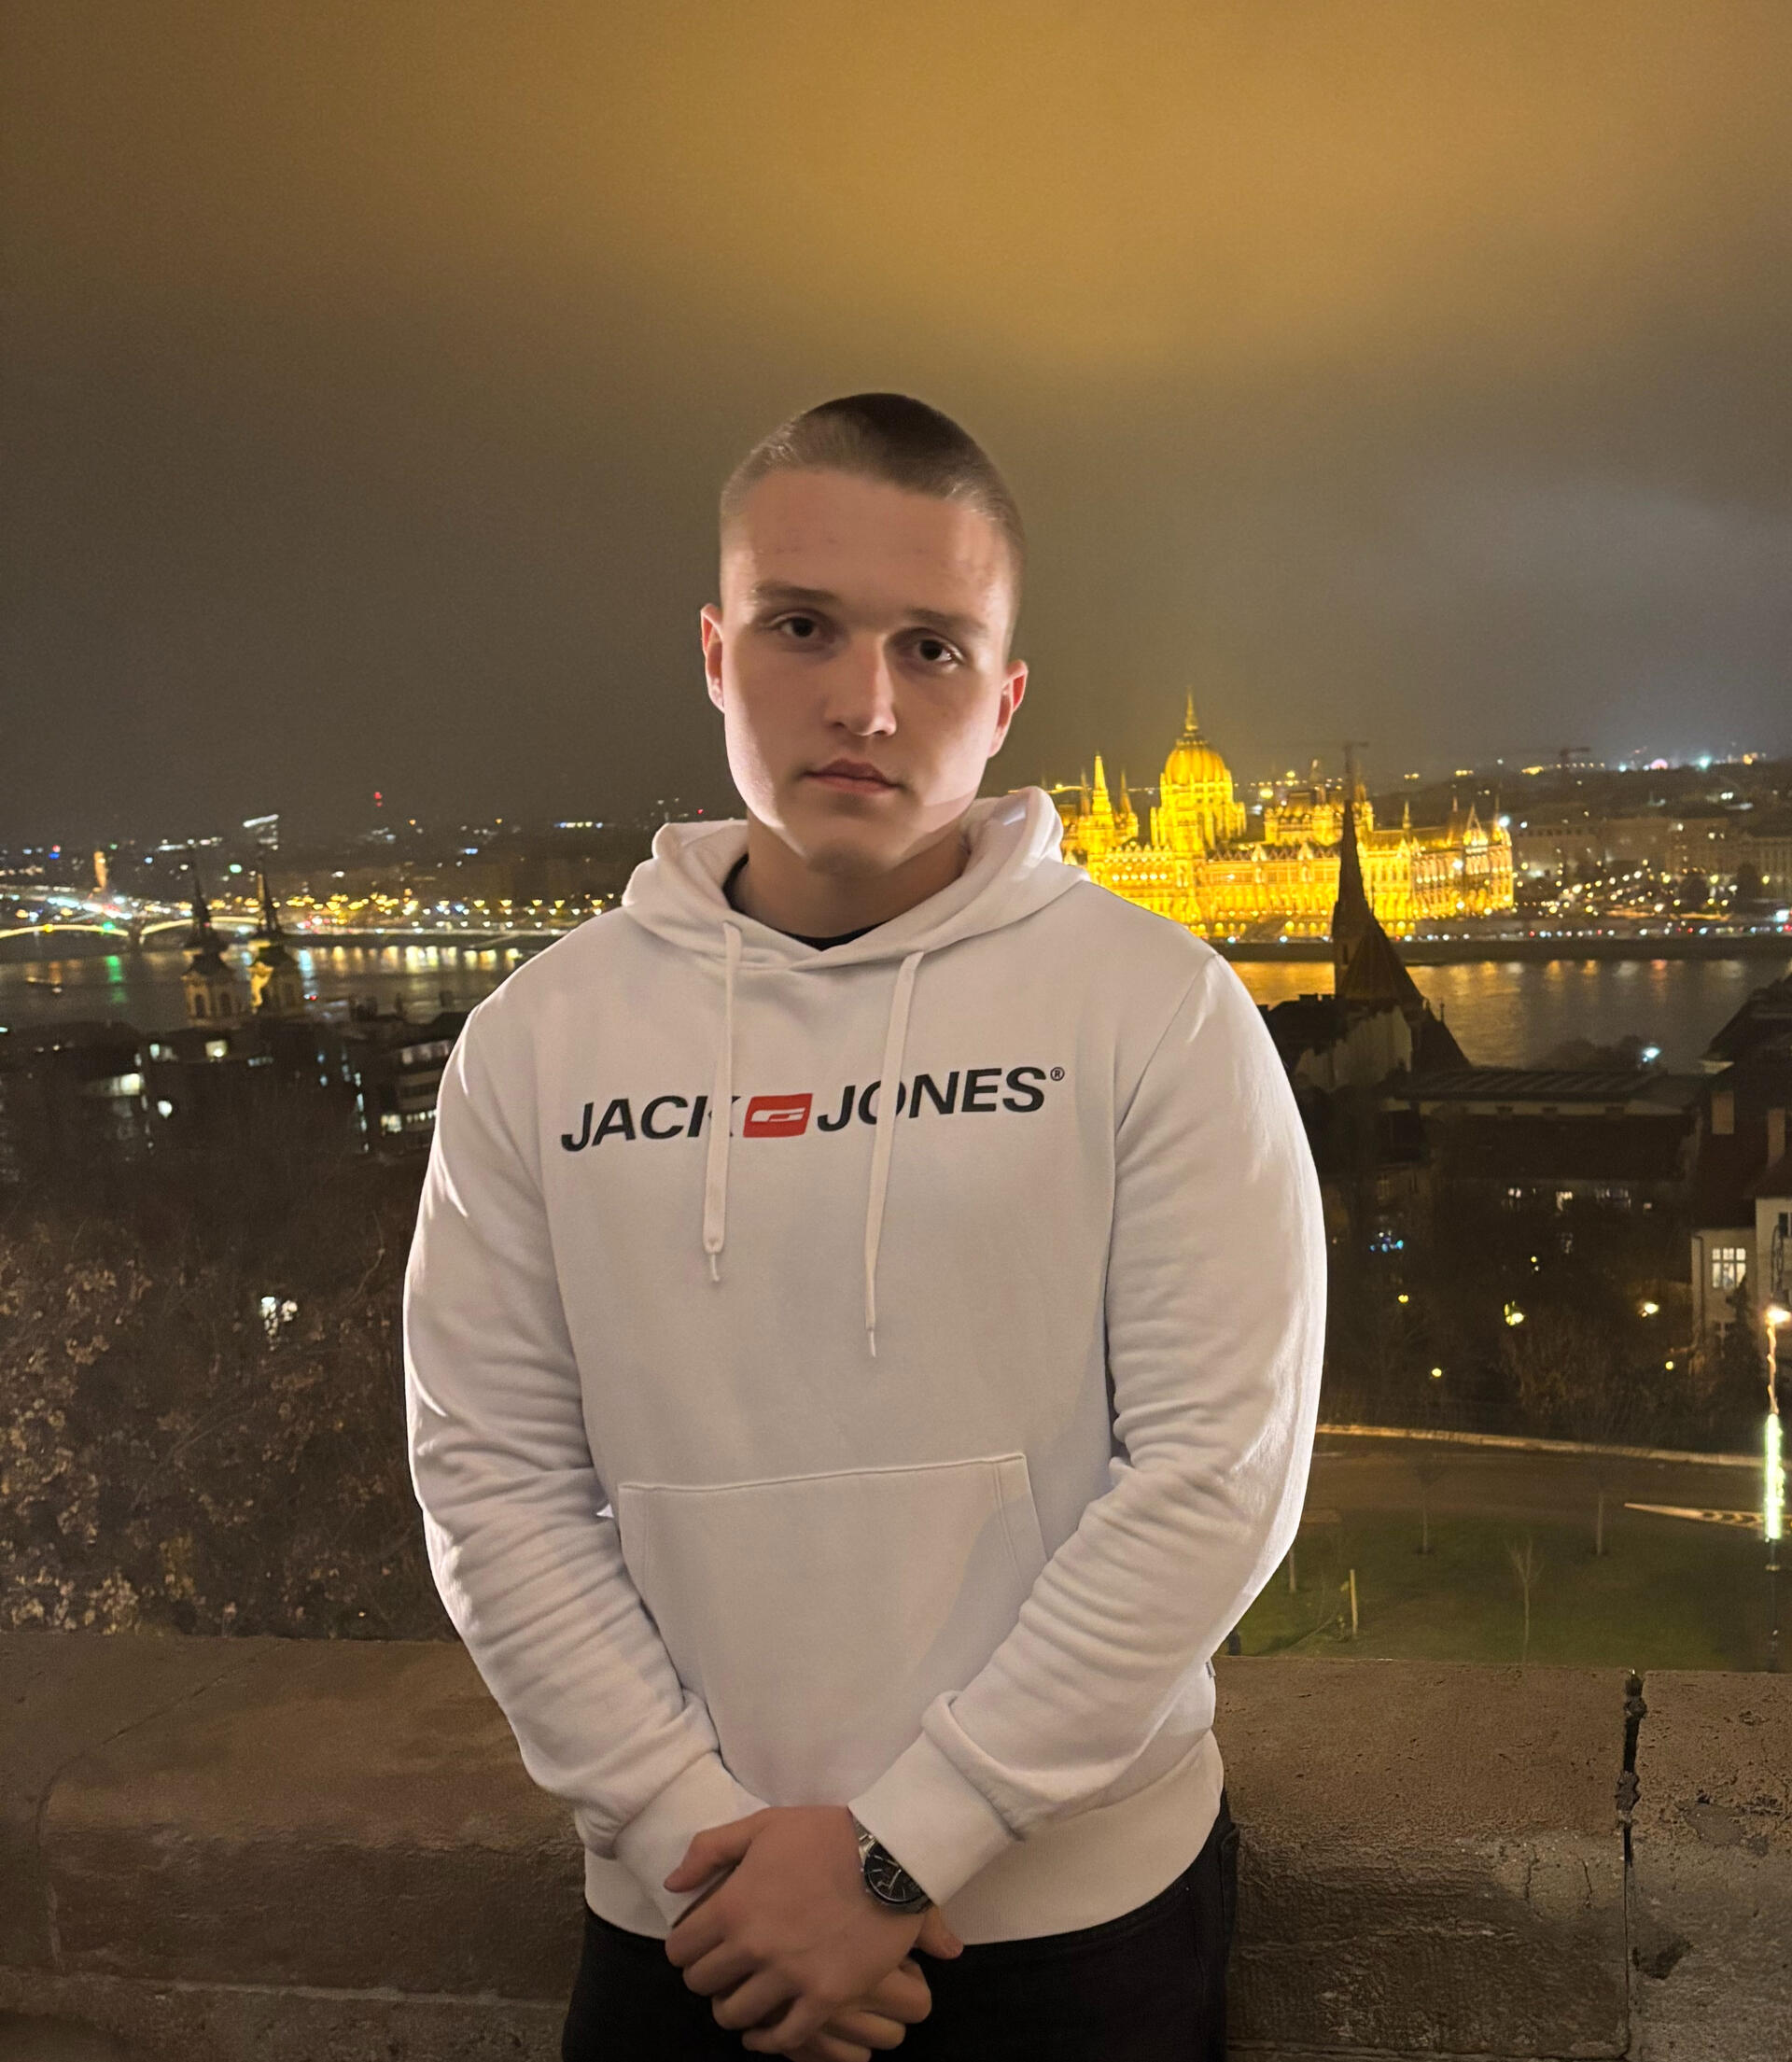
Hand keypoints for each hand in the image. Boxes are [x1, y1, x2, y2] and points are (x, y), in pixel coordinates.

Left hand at [662, 1805, 964, 2055]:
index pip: (681, 1949)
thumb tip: (673, 1885)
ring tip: (743, 1997)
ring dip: (734, 2008)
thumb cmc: (824, 1835)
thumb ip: (709, 1850)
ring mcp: (789, 1976)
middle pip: (703, 1985)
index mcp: (733, 1905)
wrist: (889, 1855)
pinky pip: (784, 2037)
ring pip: (736, 2015)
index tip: (700, 1945)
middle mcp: (753, 1946)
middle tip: (724, 1968)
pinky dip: (768, 2040)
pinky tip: (764, 2032)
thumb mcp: (762, 1826)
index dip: (686, 1947)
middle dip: (707, 1976)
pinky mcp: (825, 1997)